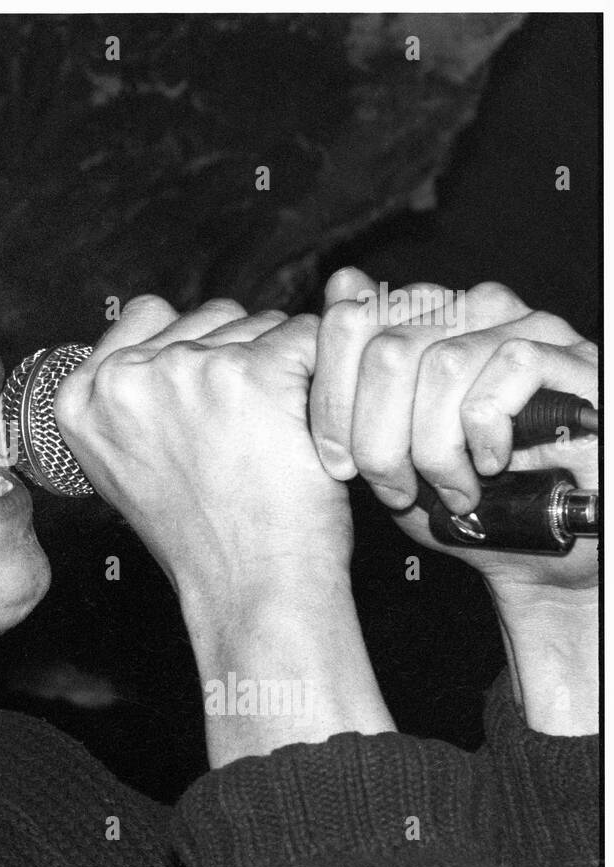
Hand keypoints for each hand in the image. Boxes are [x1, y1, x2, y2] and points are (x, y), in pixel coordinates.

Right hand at [54, 295, 393, 764]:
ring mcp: (186, 370)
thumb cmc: (202, 536)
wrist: (251, 589)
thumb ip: (131, 394)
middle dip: (238, 358)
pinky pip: (308, 338)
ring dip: (282, 368)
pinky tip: (307, 431)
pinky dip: (324, 379)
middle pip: (208, 316)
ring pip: (260, 323)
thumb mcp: (126, 463)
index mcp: (80, 398)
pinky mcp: (253, 373)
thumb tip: (164, 329)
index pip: (145, 313)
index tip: (207, 403)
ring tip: (272, 439)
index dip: (189, 351)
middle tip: (242, 435)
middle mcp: (123, 378)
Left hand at [311, 268, 596, 591]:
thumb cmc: (455, 496)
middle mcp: (469, 310)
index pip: (348, 321)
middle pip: (388, 349)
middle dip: (379, 437)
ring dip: (436, 446)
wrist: (540, 542)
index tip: (337, 464)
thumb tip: (338, 289)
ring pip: (444, 363)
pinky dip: (488, 431)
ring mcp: (525, 325)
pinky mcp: (570, 355)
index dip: (332, 401)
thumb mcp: (384, 451)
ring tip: (450, 491)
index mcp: (419, 320)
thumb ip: (350, 388)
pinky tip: (492, 465)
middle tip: (395, 488)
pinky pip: (510, 367)